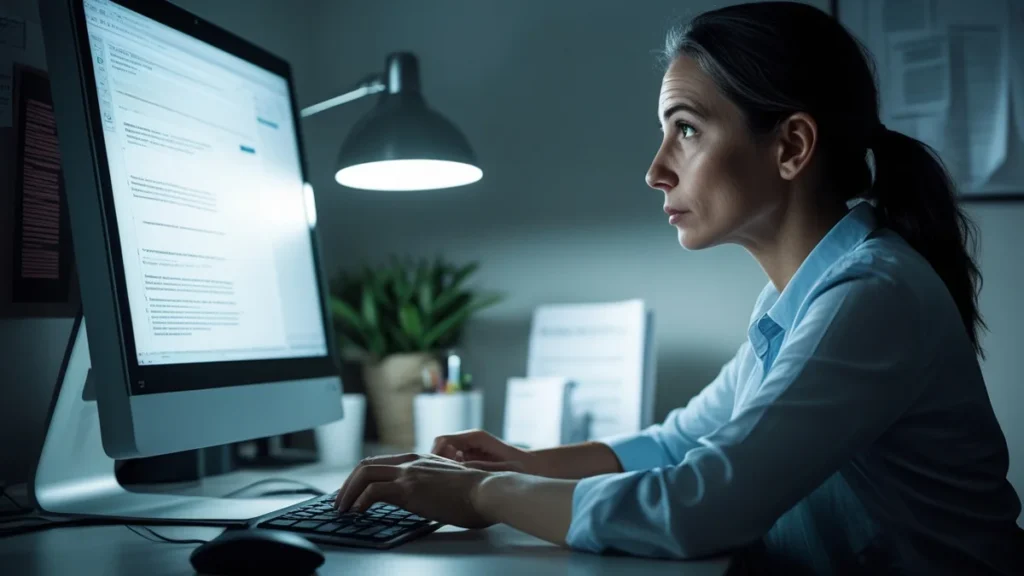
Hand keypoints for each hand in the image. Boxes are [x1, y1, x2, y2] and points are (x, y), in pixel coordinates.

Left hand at [334, 453, 495, 528]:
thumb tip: (430, 497)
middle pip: (367, 465)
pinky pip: (373, 492)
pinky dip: (359, 502)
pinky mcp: (409, 489)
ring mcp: (409, 473)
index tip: (354, 492)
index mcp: (420, 459)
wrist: (488, 490)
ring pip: (364, 474)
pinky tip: (357, 513)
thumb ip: (435, 484)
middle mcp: (411, 462)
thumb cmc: (477, 493)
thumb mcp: (450, 482)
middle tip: (341, 501)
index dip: (363, 477)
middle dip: (348, 484)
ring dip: (348, 492)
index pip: (381, 462)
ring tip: (343, 509)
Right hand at [431, 430, 535, 473]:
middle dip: (437, 463)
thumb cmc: (521, 468)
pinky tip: (459, 484)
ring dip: (444, 469)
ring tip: (451, 483)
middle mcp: (470, 441)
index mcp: (475, 437)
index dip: (436, 455)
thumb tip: (455, 468)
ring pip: (445, 456)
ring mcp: (470, 449)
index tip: (439, 471)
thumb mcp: (497, 468)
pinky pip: (453, 463)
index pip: (442, 441)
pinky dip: (451, 472)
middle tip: (444, 480)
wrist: (536, 469)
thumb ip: (475, 467)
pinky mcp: (472, 459)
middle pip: (440, 448)